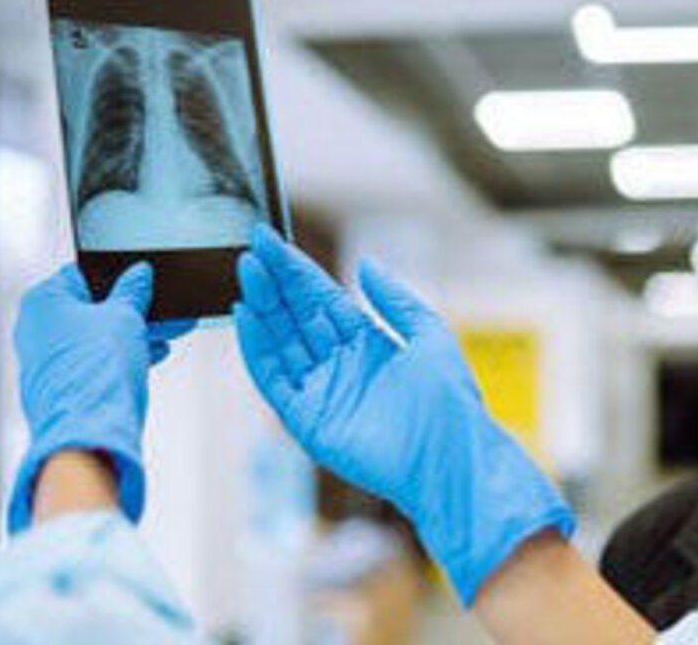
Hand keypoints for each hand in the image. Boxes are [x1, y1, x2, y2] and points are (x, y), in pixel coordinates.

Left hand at [7, 263, 194, 531]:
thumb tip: (138, 274)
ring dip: (133, 334)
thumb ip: (132, 291)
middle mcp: (37, 328)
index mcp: (43, 301)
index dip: (117, 276)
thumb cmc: (95, 369)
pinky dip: (121, 356)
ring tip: (170, 333)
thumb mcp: (125, 317)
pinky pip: (95, 361)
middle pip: (92, 309)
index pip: (82, 275)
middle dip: (133, 310)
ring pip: (97, 337)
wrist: (87, 431)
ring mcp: (47, 360)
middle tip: (166, 309)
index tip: (144, 281)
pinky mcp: (61, 386)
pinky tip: (153, 355)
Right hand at [233, 225, 573, 605]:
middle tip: (253, 248)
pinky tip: (246, 317)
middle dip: (274, 282)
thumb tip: (366, 264)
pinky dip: (258, 350)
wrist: (451, 457)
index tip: (272, 241)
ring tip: (246, 271)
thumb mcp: (429, 334)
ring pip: (281, 343)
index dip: (297, 271)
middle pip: (297, 317)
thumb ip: (395, 299)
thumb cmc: (450, 403)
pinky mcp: (307, 421)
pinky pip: (275, 380)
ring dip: (262, 308)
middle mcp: (340, 366)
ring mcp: (321, 393)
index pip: (322, 299)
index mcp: (369, 345)